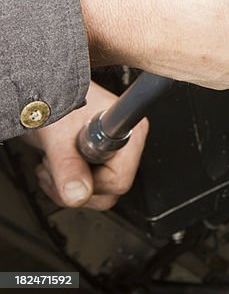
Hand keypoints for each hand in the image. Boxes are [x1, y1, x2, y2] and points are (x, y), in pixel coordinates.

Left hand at [21, 82, 147, 209]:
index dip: (90, 180)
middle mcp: (125, 142)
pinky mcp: (97, 159)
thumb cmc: (49, 103)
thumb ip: (68, 166)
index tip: (72, 163)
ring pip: (96, 192)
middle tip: (56, 167)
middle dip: (75, 185)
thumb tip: (78, 195)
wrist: (36, 98)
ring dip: (65, 185)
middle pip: (109, 189)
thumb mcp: (57, 135)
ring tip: (52, 162)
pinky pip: (86, 187)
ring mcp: (112, 152)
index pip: (119, 179)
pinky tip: (55, 164)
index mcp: (128, 131)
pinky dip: (63, 182)